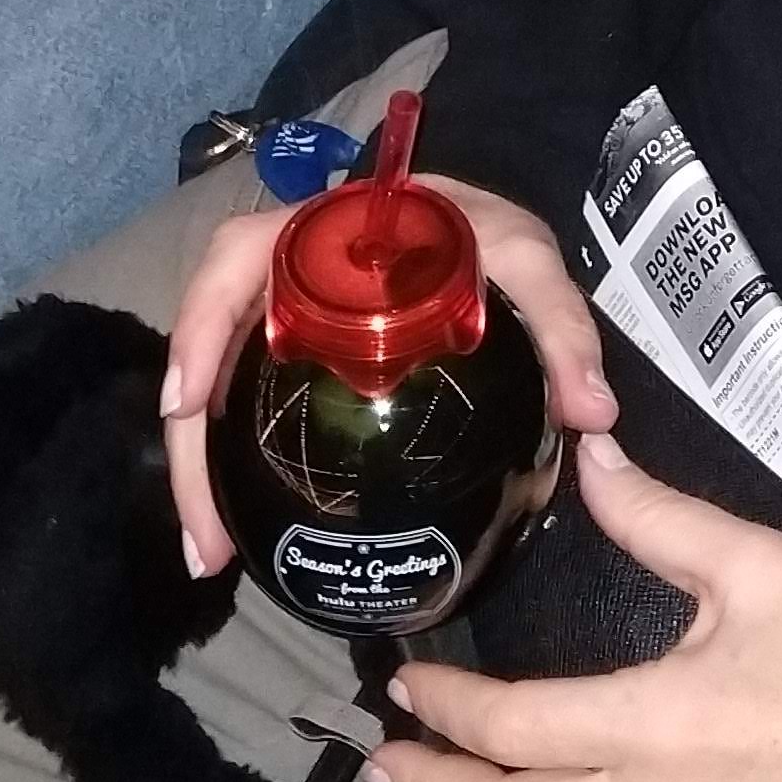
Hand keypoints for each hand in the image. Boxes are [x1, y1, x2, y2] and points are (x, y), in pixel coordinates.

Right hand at [156, 176, 616, 574]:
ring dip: (204, 472)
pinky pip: (244, 408)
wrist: (482, 228)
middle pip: (207, 346)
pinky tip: (241, 529)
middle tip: (207, 537)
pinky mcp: (292, 363)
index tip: (187, 402)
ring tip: (211, 553)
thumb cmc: (486, 231)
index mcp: (320, 233)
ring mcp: (280, 322)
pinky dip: (233, 468)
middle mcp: (282, 276)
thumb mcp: (527, 261)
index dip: (200, 327)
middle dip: (192, 445)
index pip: (235, 261)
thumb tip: (594, 413)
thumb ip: (560, 328)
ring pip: (215, 390)